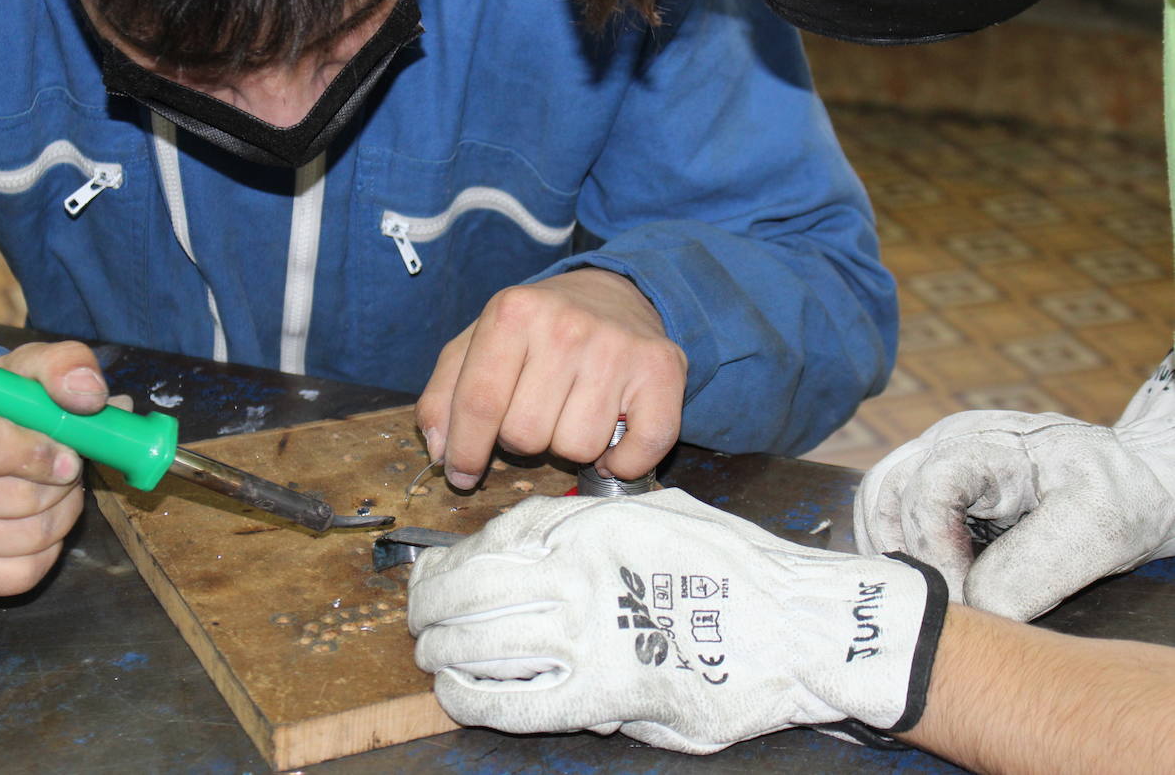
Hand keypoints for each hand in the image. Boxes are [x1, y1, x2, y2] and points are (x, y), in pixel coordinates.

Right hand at [0, 341, 115, 596]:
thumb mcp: (28, 367)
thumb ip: (64, 366)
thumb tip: (87, 396)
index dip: (40, 454)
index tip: (71, 453)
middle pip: (15, 499)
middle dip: (63, 483)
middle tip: (67, 466)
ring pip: (27, 537)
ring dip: (64, 511)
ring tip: (56, 487)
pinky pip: (23, 573)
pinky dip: (51, 549)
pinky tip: (39, 519)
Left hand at [408, 489, 944, 752]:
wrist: (798, 625)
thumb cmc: (736, 568)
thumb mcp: (658, 515)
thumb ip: (590, 525)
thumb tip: (535, 546)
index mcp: (590, 526)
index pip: (493, 539)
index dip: (451, 559)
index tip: (433, 570)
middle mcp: (578, 573)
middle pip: (471, 587)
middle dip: (430, 604)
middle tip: (418, 615)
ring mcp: (588, 634)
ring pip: (481, 642)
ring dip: (442, 650)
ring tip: (431, 653)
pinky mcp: (602, 694)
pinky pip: (513, 701)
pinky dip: (474, 698)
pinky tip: (457, 692)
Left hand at [416, 268, 685, 488]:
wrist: (614, 294)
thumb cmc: (537, 329)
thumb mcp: (478, 342)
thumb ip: (446, 393)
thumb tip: (442, 451)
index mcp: (513, 312)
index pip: (478, 403)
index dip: (465, 450)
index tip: (462, 473)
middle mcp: (566, 326)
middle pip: (525, 434)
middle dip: (523, 438)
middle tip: (537, 413)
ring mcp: (617, 348)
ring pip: (577, 448)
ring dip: (570, 446)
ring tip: (574, 414)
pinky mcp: (662, 371)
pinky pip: (639, 450)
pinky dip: (622, 462)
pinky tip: (611, 440)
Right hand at [855, 350, 1174, 620]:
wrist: (1132, 481)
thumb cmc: (1120, 495)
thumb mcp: (1099, 529)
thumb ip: (1036, 568)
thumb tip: (978, 607)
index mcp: (993, 442)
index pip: (929, 487)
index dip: (935, 548)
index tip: (964, 597)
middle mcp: (952, 442)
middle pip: (887, 490)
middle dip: (906, 554)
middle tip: (944, 601)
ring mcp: (939, 458)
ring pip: (879, 500)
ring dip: (893, 552)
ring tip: (929, 592)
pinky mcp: (936, 482)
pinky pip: (892, 511)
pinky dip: (899, 549)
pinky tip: (926, 580)